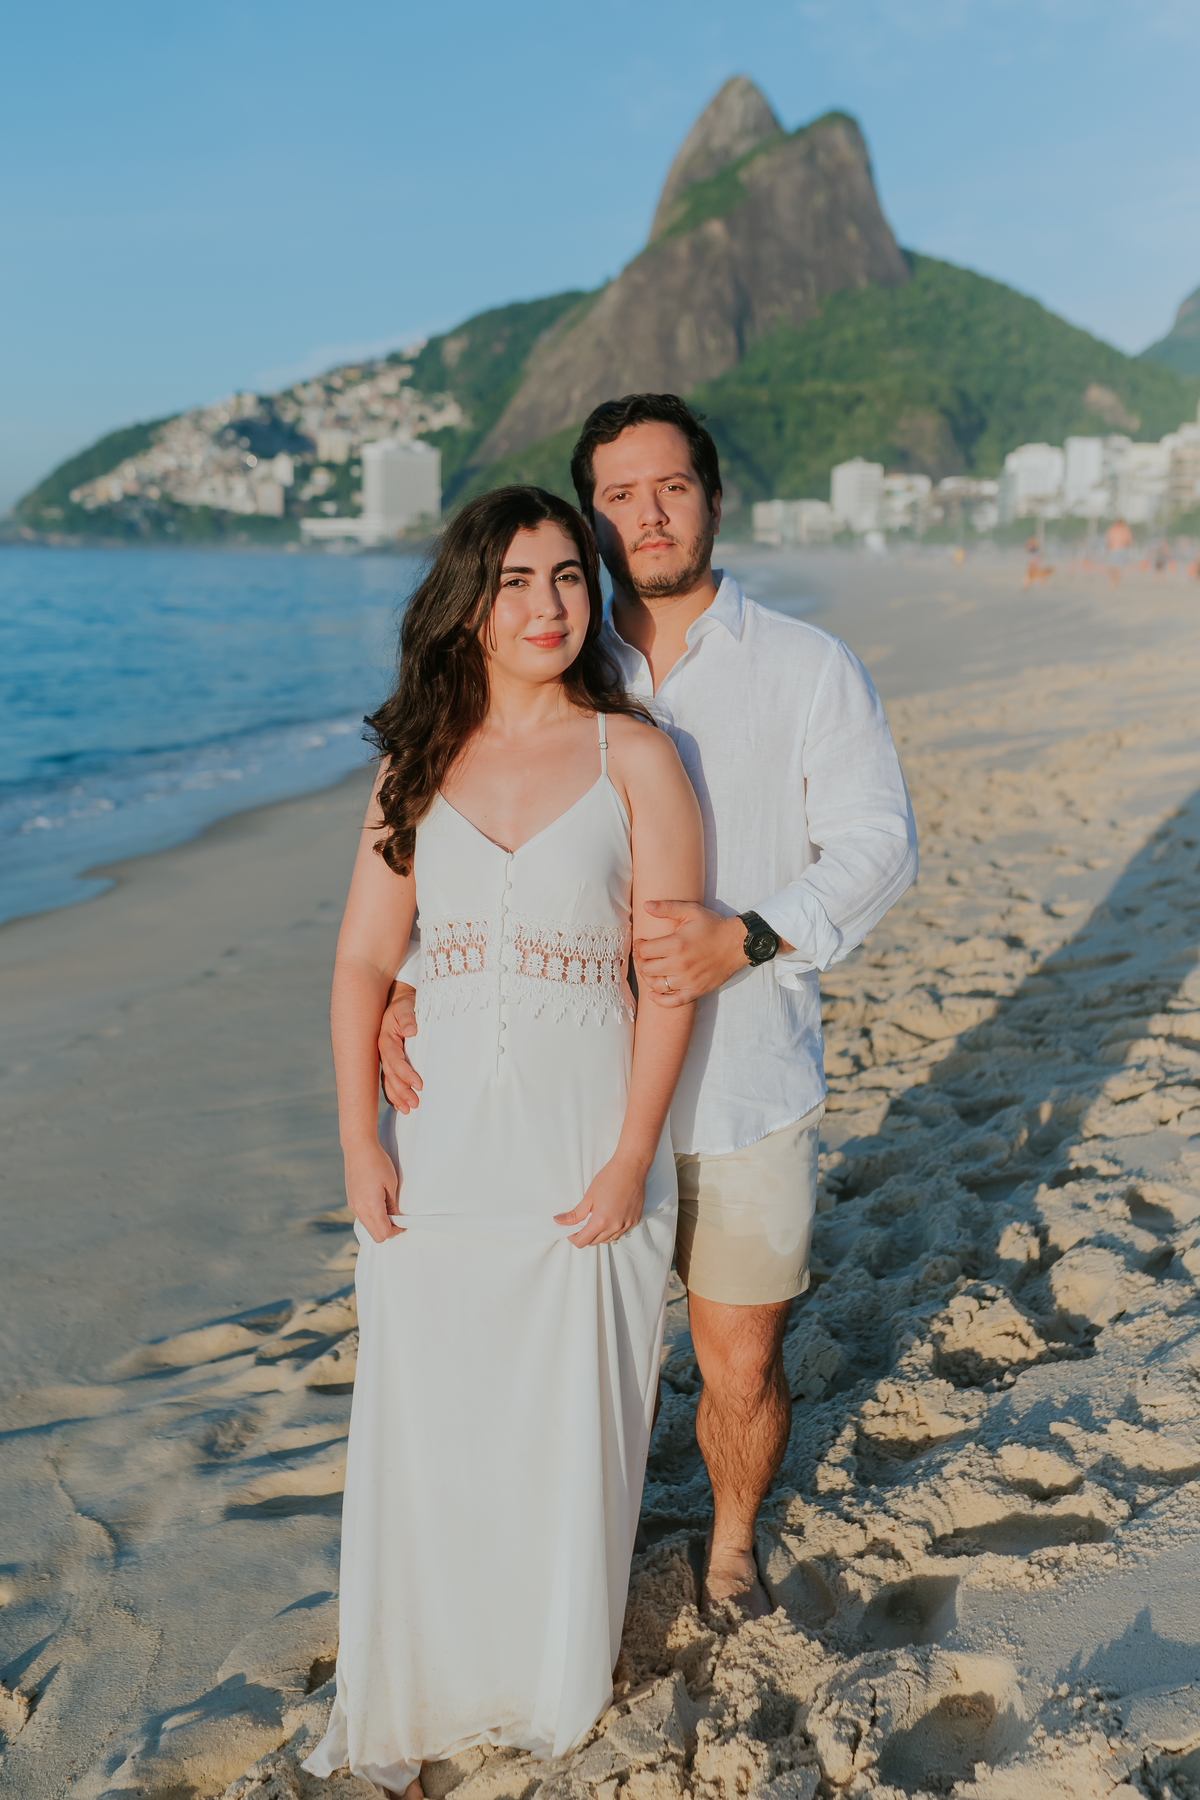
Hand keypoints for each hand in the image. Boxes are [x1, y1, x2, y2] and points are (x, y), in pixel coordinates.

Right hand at [343, 1139, 402, 1243]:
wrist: (358, 1148)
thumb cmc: (376, 1162)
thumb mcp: (391, 1184)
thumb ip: (392, 1206)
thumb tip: (395, 1219)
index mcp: (370, 1206)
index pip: (383, 1233)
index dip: (395, 1231)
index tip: (402, 1222)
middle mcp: (358, 1209)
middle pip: (375, 1235)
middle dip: (387, 1230)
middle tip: (397, 1217)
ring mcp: (352, 1206)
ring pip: (368, 1227)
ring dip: (379, 1223)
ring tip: (387, 1207)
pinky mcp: (350, 1201)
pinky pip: (362, 1218)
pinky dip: (371, 1216)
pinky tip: (378, 1203)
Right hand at [379, 983, 422, 1111]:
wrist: (398, 1001)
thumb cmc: (404, 1005)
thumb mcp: (405, 1007)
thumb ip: (408, 1017)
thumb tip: (411, 1030)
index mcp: (386, 1040)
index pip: (395, 1061)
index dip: (406, 1074)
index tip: (419, 1085)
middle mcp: (383, 1052)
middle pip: (390, 1076)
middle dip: (402, 1091)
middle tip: (414, 1104)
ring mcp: (385, 1058)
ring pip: (388, 1081)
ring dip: (397, 1096)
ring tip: (408, 1110)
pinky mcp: (389, 1061)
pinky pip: (388, 1080)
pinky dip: (392, 1094)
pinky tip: (399, 1105)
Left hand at [554, 1154, 647, 1246]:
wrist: (631, 1168)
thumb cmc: (610, 1178)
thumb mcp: (589, 1196)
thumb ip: (574, 1214)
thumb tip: (559, 1221)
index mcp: (601, 1221)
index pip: (583, 1241)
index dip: (574, 1238)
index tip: (571, 1231)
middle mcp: (615, 1227)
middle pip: (595, 1242)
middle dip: (586, 1236)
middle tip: (582, 1224)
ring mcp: (627, 1225)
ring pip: (609, 1239)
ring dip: (600, 1234)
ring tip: (597, 1219)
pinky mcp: (635, 1220)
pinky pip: (621, 1232)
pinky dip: (613, 1229)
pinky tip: (611, 1216)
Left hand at [634, 902, 750, 1005]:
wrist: (737, 943)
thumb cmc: (714, 926)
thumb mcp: (691, 911)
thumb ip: (667, 907)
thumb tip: (646, 905)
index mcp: (677, 945)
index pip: (645, 951)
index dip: (638, 946)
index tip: (641, 943)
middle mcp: (680, 965)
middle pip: (647, 969)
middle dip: (641, 961)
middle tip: (643, 956)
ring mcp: (688, 980)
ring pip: (656, 985)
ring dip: (648, 978)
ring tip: (649, 970)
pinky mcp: (696, 990)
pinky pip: (673, 1002)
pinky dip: (660, 1000)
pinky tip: (653, 995)